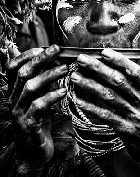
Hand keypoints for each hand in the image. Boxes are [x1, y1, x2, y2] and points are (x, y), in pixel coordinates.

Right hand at [6, 44, 67, 172]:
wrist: (33, 153)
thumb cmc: (39, 122)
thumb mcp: (39, 97)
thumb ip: (41, 79)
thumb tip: (47, 60)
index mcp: (16, 91)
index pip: (14, 67)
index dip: (28, 55)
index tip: (47, 46)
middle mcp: (14, 99)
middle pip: (24, 73)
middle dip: (41, 59)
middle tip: (58, 49)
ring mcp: (20, 112)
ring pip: (30, 87)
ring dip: (49, 75)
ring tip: (66, 68)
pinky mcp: (29, 124)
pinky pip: (38, 107)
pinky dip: (51, 97)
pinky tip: (64, 91)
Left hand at [72, 49, 139, 174]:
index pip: (135, 71)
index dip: (119, 60)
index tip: (104, 52)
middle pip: (119, 81)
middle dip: (98, 68)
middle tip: (82, 60)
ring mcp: (134, 115)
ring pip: (110, 97)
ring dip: (90, 86)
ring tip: (75, 77)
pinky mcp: (126, 129)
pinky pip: (106, 116)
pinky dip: (91, 108)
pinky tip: (79, 101)